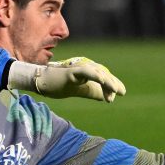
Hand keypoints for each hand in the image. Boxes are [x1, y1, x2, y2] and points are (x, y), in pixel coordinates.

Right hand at [8, 57, 125, 102]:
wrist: (42, 83)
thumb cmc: (59, 85)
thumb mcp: (80, 91)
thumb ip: (92, 92)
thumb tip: (105, 97)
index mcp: (87, 73)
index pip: (104, 76)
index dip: (113, 84)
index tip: (121, 92)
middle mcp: (85, 68)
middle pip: (103, 74)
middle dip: (112, 83)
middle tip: (121, 93)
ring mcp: (78, 69)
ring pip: (96, 72)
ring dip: (107, 81)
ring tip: (115, 89)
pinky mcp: (70, 72)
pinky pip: (84, 72)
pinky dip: (94, 75)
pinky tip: (102, 80)